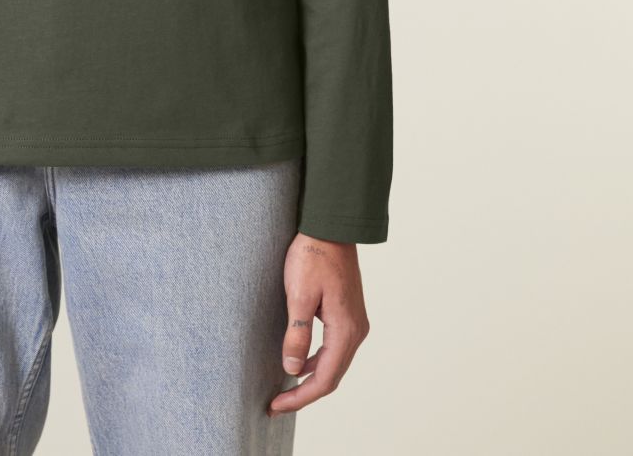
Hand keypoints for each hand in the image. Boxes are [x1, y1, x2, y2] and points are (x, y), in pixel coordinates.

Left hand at [268, 231, 370, 416]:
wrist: (331, 226)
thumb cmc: (314, 256)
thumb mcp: (299, 294)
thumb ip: (297, 333)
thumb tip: (292, 369)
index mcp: (346, 330)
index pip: (324, 379)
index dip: (300, 397)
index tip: (276, 406)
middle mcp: (355, 331)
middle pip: (331, 376)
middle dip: (304, 393)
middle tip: (277, 404)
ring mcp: (354, 322)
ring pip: (334, 363)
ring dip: (311, 377)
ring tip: (285, 388)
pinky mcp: (348, 313)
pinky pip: (334, 348)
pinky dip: (317, 360)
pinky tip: (299, 361)